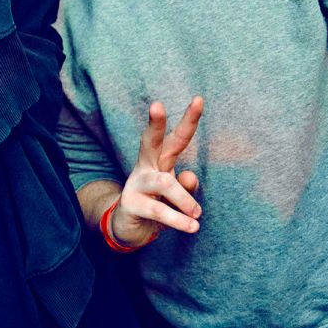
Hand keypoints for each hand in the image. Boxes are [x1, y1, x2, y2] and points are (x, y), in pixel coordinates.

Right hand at [110, 97, 204, 246]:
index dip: (188, 120)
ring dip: (184, 199)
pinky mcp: (131, 204)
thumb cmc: (157, 203)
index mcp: (160, 159)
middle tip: (157, 105)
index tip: (199, 99)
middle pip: (150, 140)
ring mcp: (136, 184)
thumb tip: (191, 177)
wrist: (129, 227)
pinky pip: (158, 210)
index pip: (176, 137)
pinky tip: (192, 227)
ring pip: (164, 182)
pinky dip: (178, 220)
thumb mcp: (176, 194)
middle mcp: (146, 166)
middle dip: (155, 123)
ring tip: (198, 214)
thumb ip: (186, 186)